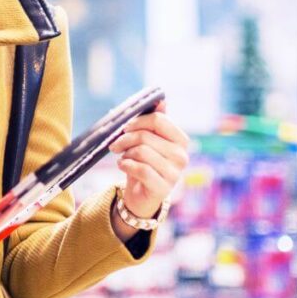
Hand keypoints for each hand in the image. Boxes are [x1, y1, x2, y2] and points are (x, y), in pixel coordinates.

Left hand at [109, 101, 189, 218]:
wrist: (142, 197)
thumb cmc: (145, 165)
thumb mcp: (149, 143)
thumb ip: (155, 123)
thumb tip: (161, 100)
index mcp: (180, 140)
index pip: (159, 120)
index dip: (137, 121)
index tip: (124, 127)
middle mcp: (181, 156)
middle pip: (146, 136)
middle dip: (125, 139)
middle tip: (114, 145)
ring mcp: (175, 173)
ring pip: (141, 152)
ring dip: (125, 154)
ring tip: (123, 157)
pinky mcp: (163, 187)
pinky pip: (140, 169)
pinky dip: (126, 165)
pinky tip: (122, 166)